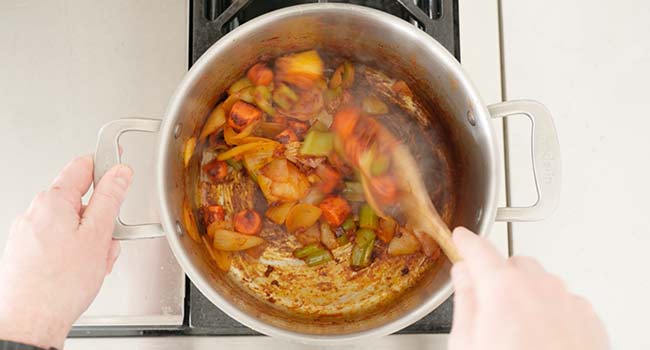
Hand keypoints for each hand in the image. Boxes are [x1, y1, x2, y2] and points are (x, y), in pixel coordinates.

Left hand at [0, 156, 131, 348]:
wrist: (32, 321)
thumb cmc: (59, 284)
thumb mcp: (98, 234)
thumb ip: (110, 198)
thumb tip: (119, 173)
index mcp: (52, 201)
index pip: (82, 166)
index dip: (106, 165)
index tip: (120, 165)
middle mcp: (35, 213)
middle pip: (80, 201)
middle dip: (101, 218)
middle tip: (109, 239)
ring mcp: (29, 233)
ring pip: (72, 225)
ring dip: (91, 240)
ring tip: (94, 263)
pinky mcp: (28, 252)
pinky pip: (60, 242)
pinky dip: (75, 252)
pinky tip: (81, 271)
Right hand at [448, 227, 607, 349]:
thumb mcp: (466, 343)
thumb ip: (465, 300)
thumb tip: (463, 274)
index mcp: (503, 288)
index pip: (479, 249)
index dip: (466, 242)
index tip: (462, 239)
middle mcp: (539, 286)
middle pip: (513, 265)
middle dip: (499, 277)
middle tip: (489, 306)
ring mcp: (568, 302)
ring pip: (541, 282)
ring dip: (526, 293)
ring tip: (517, 331)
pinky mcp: (589, 320)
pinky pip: (564, 301)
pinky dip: (551, 311)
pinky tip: (541, 339)